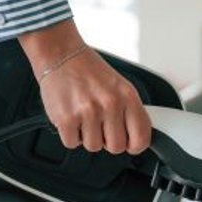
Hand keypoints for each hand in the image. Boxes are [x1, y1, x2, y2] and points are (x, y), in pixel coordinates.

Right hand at [20, 20, 152, 154]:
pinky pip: (72, 143)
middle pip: (116, 147)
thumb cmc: (88, 70)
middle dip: (107, 140)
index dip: (134, 145)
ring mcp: (87, 112)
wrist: (61, 55)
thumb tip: (137, 136)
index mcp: (127, 96)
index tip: (128, 143)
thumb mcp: (119, 85)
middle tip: (100, 125)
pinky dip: (70, 134)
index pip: (141, 138)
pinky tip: (71, 117)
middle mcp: (109, 103)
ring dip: (87, 136)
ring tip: (83, 116)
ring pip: (93, 147)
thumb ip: (130, 111)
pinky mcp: (66, 118)